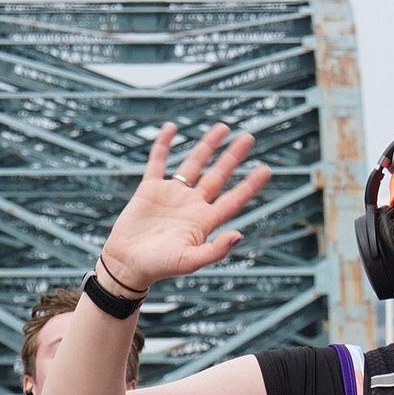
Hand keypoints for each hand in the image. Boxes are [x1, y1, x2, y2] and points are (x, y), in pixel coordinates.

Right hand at [98, 122, 271, 292]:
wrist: (127, 264)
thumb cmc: (159, 267)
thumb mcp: (189, 261)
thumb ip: (215, 250)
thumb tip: (239, 235)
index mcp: (204, 221)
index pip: (233, 199)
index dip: (250, 185)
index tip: (266, 169)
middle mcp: (192, 204)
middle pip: (218, 175)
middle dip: (233, 156)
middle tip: (249, 137)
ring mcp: (172, 195)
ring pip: (194, 164)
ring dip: (208, 145)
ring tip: (223, 127)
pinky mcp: (150, 189)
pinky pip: (158, 162)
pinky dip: (163, 144)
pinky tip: (171, 127)